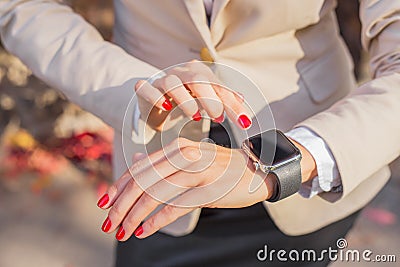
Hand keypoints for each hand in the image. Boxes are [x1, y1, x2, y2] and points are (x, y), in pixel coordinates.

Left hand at [97, 137, 273, 239]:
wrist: (256, 170)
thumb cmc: (219, 168)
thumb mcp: (190, 158)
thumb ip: (162, 160)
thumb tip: (135, 159)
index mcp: (176, 148)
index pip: (139, 168)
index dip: (119, 186)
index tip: (104, 203)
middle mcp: (184, 156)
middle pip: (142, 182)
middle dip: (121, 205)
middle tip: (109, 223)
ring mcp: (197, 171)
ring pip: (154, 194)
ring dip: (134, 215)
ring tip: (123, 231)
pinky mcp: (208, 189)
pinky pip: (175, 206)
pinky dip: (156, 221)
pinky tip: (144, 231)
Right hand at [134, 60, 250, 130]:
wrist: (154, 100)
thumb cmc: (184, 99)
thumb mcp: (206, 99)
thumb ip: (224, 99)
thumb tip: (243, 99)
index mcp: (198, 72)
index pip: (218, 85)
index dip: (232, 102)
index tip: (243, 121)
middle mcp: (180, 73)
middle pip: (197, 79)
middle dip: (211, 99)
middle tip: (218, 117)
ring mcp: (161, 80)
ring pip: (172, 83)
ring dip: (186, 100)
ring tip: (196, 116)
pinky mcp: (145, 89)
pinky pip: (147, 89)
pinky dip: (156, 97)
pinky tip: (165, 107)